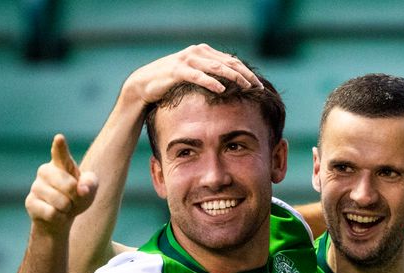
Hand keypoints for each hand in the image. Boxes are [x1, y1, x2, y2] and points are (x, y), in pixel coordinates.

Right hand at [25, 134, 97, 233]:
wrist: (61, 216)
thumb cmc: (77, 195)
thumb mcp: (90, 188)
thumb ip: (91, 183)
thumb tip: (82, 189)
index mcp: (61, 164)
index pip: (60, 154)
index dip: (60, 147)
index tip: (60, 138)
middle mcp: (45, 171)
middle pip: (70, 186)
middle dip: (77, 197)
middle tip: (73, 198)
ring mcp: (36, 186)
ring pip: (61, 202)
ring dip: (68, 208)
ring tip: (64, 206)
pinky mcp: (30, 202)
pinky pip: (52, 213)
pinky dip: (60, 217)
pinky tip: (55, 213)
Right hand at [122, 43, 261, 107]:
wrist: (144, 84)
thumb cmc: (172, 83)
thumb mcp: (195, 76)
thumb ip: (211, 74)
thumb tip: (233, 84)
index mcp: (204, 52)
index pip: (231, 61)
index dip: (247, 72)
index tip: (259, 85)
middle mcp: (197, 52)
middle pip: (228, 63)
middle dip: (245, 75)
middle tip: (258, 87)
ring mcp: (187, 59)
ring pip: (216, 67)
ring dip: (233, 77)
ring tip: (246, 86)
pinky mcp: (177, 70)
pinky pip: (197, 75)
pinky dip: (211, 82)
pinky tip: (222, 89)